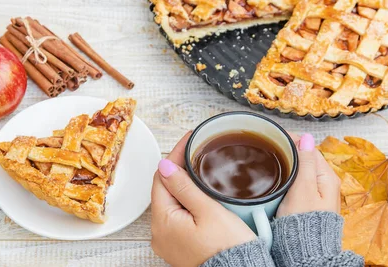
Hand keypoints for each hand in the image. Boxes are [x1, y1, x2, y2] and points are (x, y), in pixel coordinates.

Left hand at [151, 132, 256, 266]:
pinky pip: (176, 217)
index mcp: (162, 222)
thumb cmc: (228, 247)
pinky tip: (197, 193)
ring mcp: (167, 241)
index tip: (189, 140)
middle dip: (178, 169)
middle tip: (196, 150)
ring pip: (170, 203)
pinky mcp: (178, 246)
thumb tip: (165, 166)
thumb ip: (185, 187)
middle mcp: (159, 233)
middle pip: (164, 190)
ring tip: (198, 167)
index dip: (175, 156)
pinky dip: (185, 202)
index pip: (161, 178)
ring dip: (182, 185)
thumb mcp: (208, 211)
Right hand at [276, 133, 340, 217]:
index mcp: (327, 176)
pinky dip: (292, 175)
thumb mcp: (303, 188)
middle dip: (292, 150)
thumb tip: (307, 137)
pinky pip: (302, 181)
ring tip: (275, 158)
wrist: (305, 249)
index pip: (310, 148)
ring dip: (291, 163)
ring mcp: (320, 193)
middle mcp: (327, 183)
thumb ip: (306, 162)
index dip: (293, 140)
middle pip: (308, 158)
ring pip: (304, 170)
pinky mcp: (311, 202)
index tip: (277, 137)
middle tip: (272, 146)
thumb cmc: (304, 222)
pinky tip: (281, 177)